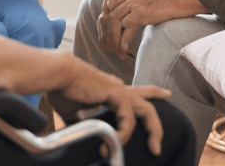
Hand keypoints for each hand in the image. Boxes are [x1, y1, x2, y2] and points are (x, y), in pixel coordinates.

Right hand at [49, 62, 170, 155]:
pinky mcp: (117, 94)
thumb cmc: (62, 90)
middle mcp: (118, 88)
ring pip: (147, 110)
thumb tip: (80, 135)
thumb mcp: (73, 111)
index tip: (165, 95)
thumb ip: (81, 123)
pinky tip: (115, 142)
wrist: (58, 76)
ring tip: (154, 148)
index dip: (152, 93)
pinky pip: (129, 119)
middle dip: (156, 124)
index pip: (136, 93)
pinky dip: (124, 133)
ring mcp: (120, 90)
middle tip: (159, 144)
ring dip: (153, 131)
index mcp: (110, 90)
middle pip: (147, 103)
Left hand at [104, 0, 178, 53]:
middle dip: (116, 12)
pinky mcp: (140, 13)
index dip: (109, 2)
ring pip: (117, 15)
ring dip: (123, 19)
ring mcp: (135, 1)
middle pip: (112, 4)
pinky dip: (130, 26)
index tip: (113, 9)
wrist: (173, 1)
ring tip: (133, 18)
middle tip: (125, 15)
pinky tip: (137, 22)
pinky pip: (126, 23)